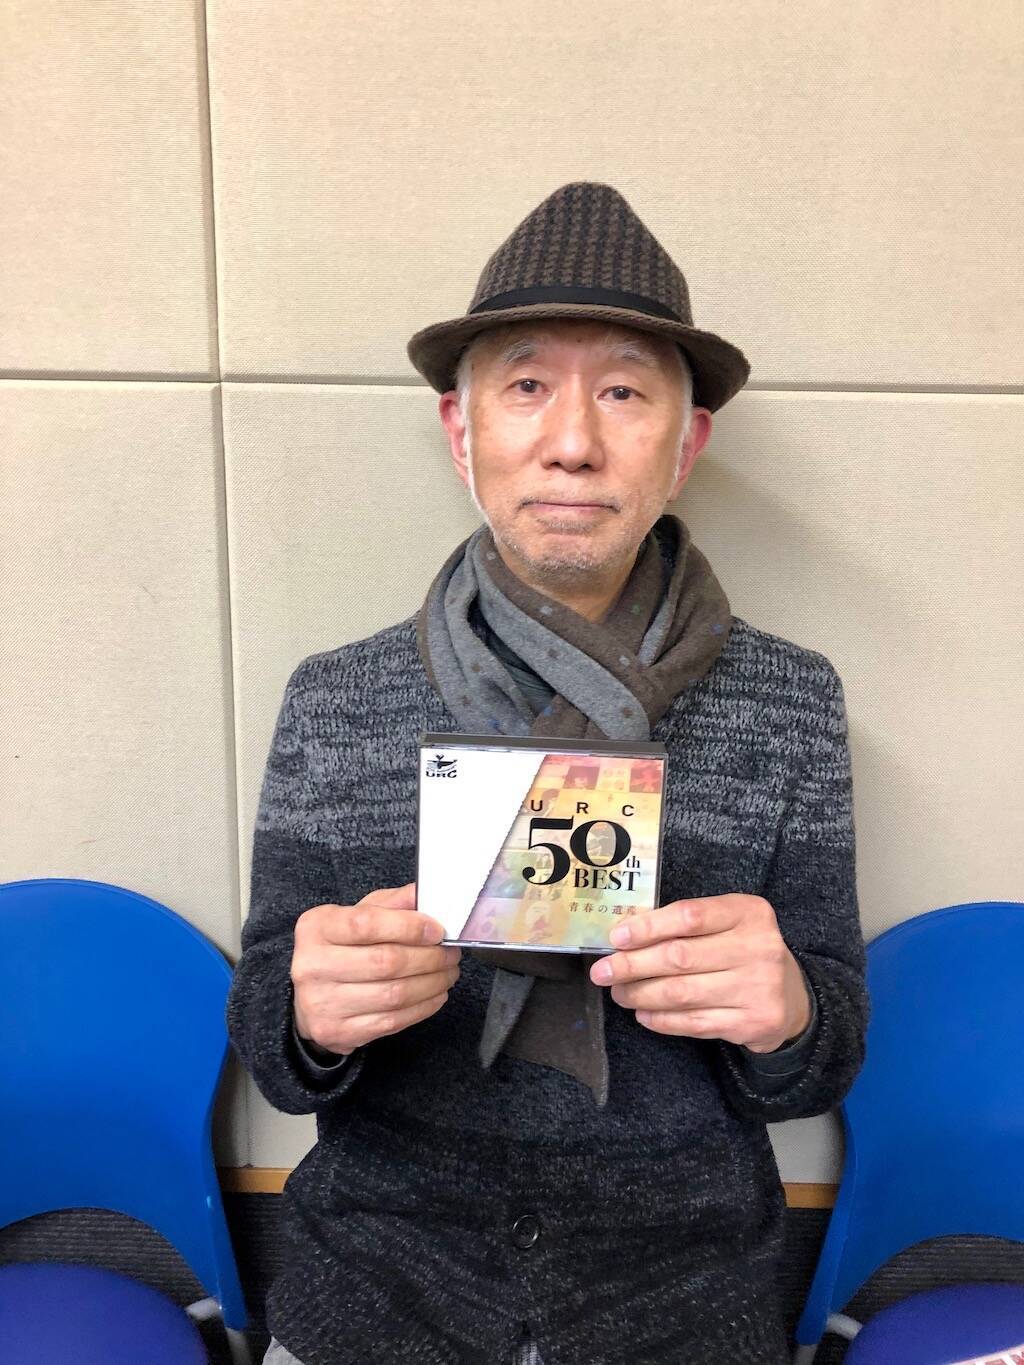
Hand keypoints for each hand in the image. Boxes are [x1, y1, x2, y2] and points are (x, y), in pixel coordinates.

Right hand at [291, 883, 461, 1055]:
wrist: (311, 999)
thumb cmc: (340, 949)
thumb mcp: (357, 915)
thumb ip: (392, 903)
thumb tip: (427, 893)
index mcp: (317, 928)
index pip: (366, 924)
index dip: (408, 927)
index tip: (437, 930)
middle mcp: (313, 965)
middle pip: (385, 961)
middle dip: (429, 957)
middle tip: (450, 953)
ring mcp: (323, 1003)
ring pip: (394, 994)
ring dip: (432, 983)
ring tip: (448, 972)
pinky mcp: (338, 1032)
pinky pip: (392, 1021)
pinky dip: (423, 1007)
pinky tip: (435, 994)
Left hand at [588, 894, 811, 1051]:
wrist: (791, 999)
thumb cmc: (744, 952)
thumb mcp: (727, 924)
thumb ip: (685, 925)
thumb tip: (625, 936)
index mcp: (749, 912)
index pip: (689, 916)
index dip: (648, 927)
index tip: (616, 938)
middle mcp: (758, 947)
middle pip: (679, 957)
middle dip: (632, 965)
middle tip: (603, 972)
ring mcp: (758, 988)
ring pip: (682, 993)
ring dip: (641, 994)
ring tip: (619, 993)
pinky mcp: (752, 1023)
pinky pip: (694, 1023)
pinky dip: (662, 1020)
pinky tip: (643, 1014)